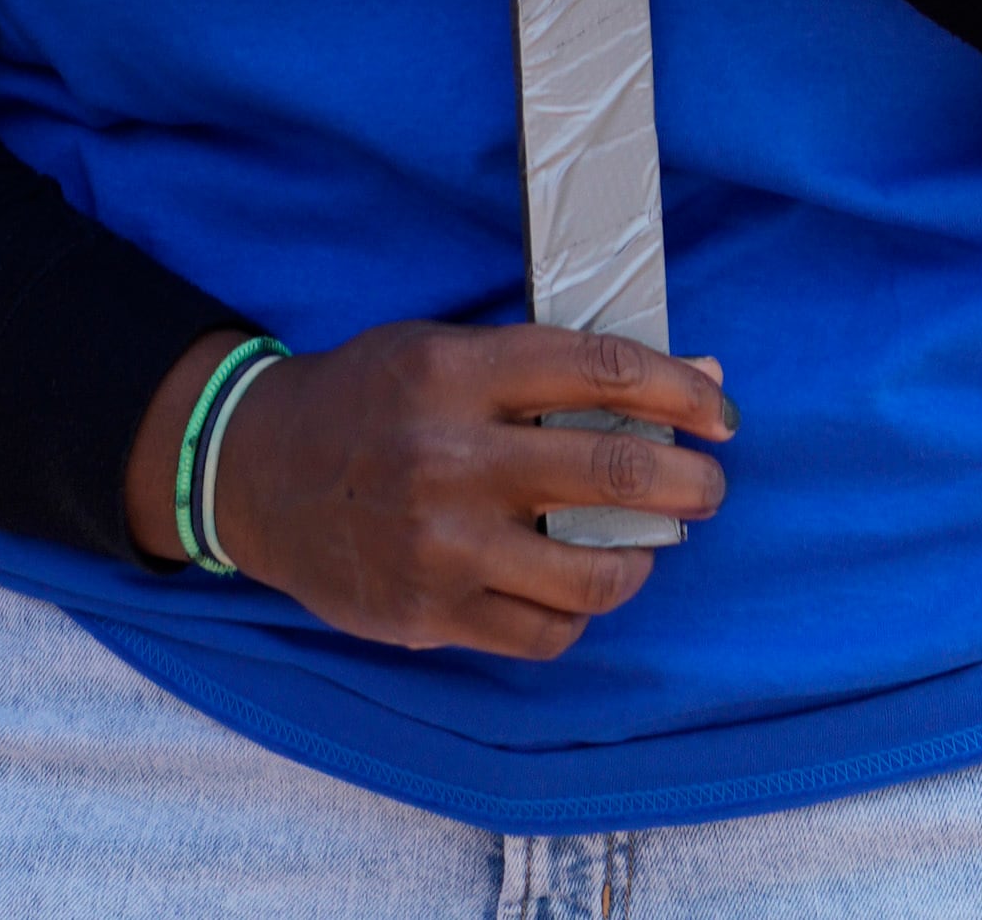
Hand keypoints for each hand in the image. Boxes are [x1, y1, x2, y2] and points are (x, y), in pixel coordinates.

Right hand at [124, 318, 732, 657]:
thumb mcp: (450, 349)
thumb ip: (558, 366)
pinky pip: (544, 632)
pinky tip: (583, 584)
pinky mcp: (431, 616)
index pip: (602, 371)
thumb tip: (692, 374)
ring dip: (645, 558)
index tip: (720, 411)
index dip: (680, 390)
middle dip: (688, 484)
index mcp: (459, 371)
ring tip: (652, 544)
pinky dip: (581, 610)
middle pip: (613, 473)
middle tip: (710, 486)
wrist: (261, 472)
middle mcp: (453, 458)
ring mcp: (442, 546)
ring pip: (591, 571)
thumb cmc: (371, 397)